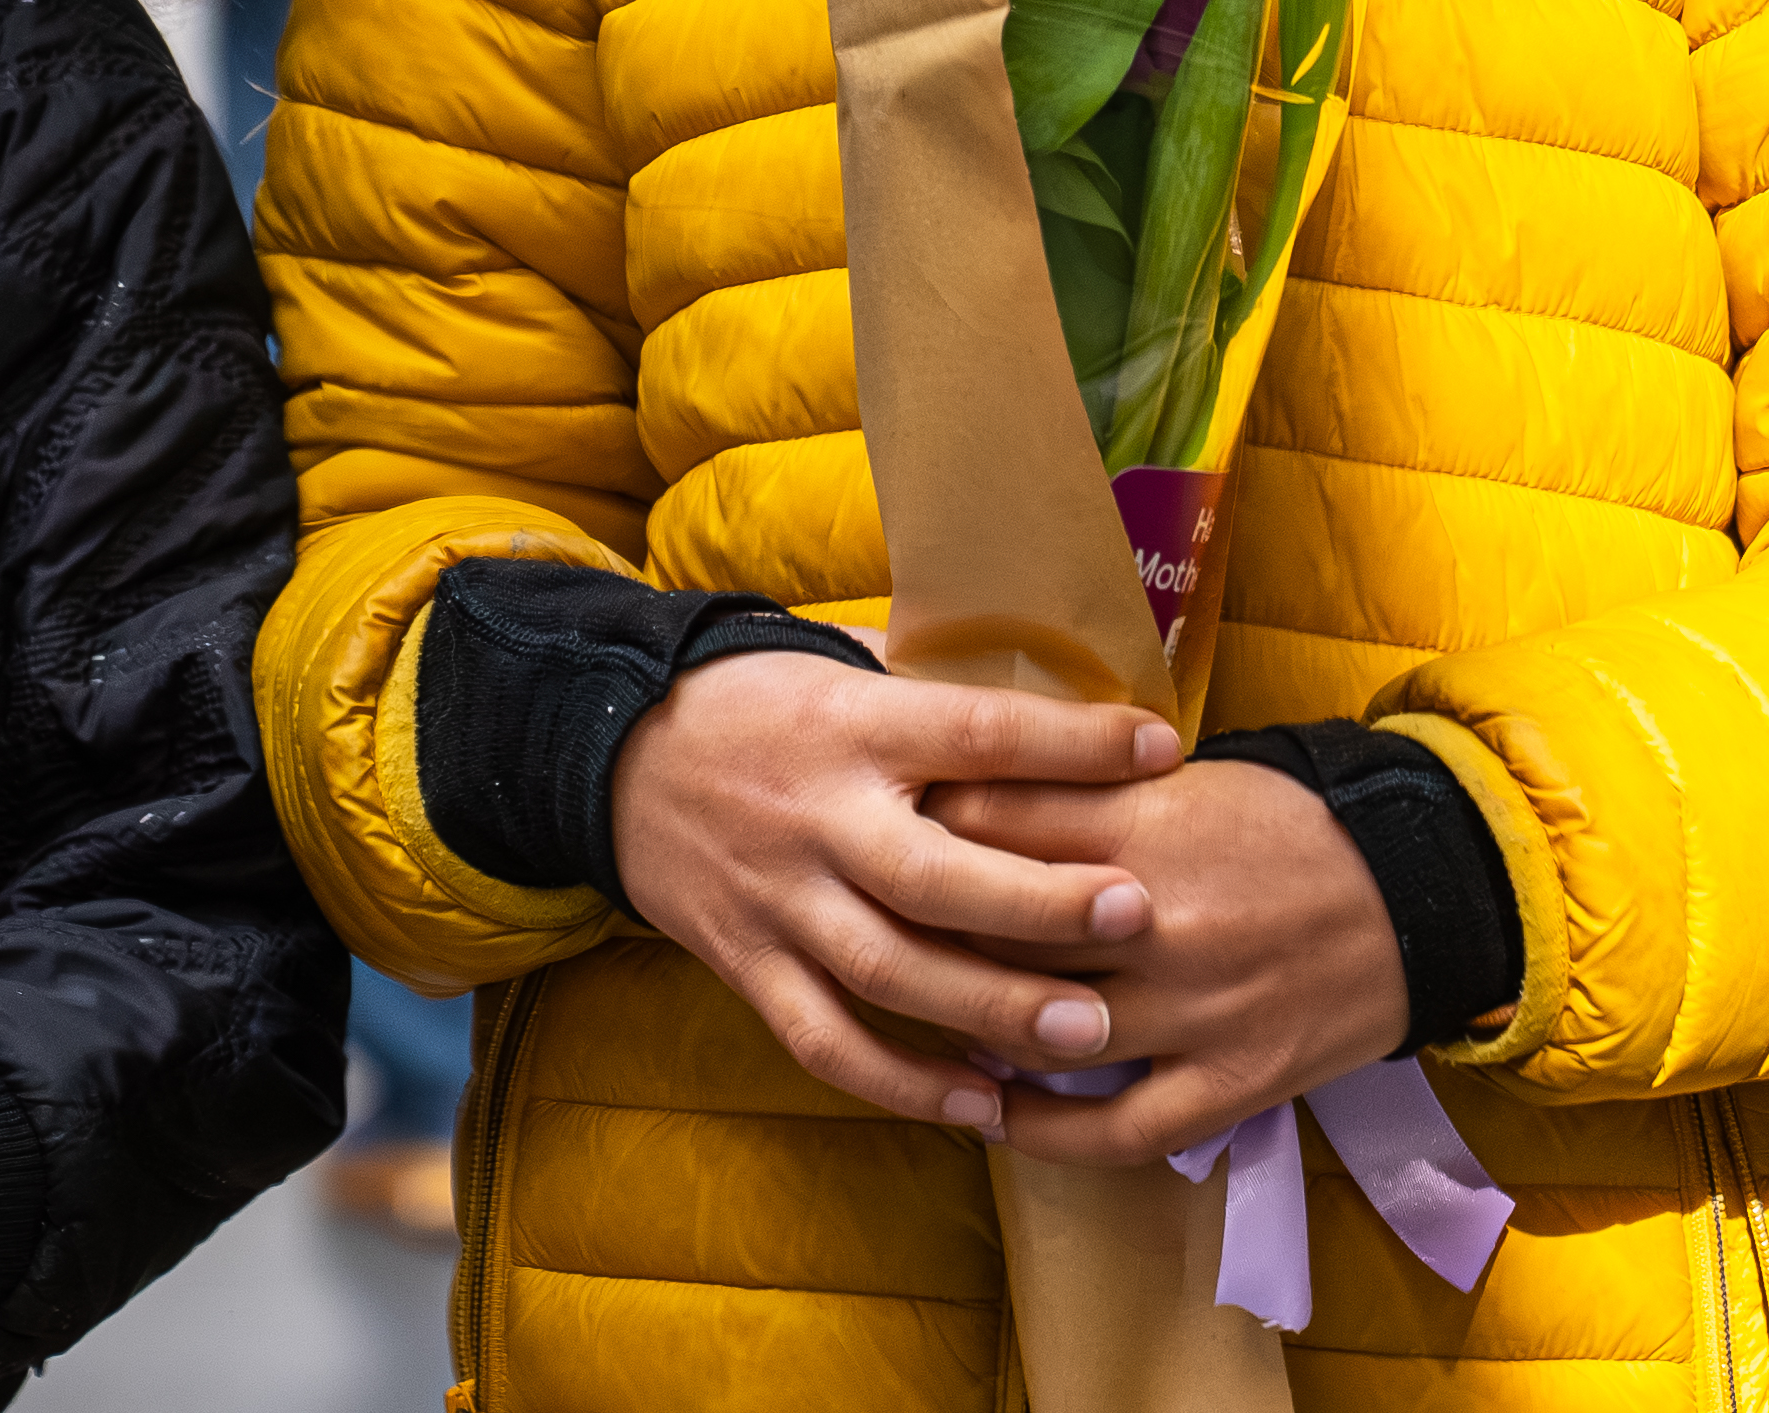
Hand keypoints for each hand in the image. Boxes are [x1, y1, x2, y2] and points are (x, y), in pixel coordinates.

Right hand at [604, 648, 1180, 1133]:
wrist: (609, 750)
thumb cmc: (756, 703)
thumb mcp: (838, 664)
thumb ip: (937, 693)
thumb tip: (1067, 694)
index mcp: (851, 726)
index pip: (974, 732)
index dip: (1069, 743)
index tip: (1159, 751)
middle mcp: (817, 817)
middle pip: (934, 875)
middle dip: (1041, 902)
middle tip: (1140, 914)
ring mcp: (779, 900)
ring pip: (888, 972)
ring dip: (992, 1010)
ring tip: (1090, 1035)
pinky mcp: (747, 963)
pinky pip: (826, 1040)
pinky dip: (904, 1084)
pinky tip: (985, 1104)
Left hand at [927, 761, 1410, 1161]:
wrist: (1414, 896)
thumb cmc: (1284, 824)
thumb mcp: (1180, 778)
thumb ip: (1078, 787)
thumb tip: (963, 788)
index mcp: (1142, 827)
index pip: (988, 824)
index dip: (921, 827)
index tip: (882, 830)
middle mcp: (1156, 923)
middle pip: (997, 929)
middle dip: (929, 926)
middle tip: (879, 925)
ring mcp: (1193, 1012)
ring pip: (1042, 1030)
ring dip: (972, 1028)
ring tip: (929, 1020)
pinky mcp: (1229, 1083)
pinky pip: (1115, 1129)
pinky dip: (1045, 1132)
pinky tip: (996, 1116)